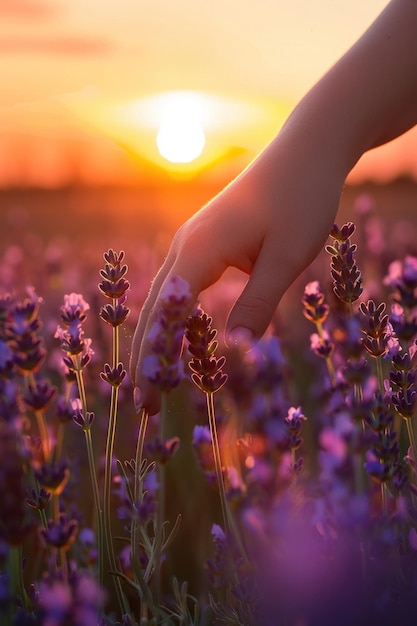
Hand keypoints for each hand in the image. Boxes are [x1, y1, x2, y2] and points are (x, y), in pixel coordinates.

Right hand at [130, 128, 343, 414]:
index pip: (165, 315)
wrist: (306, 151)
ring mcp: (194, 242)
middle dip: (148, 358)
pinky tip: (182, 343)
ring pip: (165, 300)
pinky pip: (182, 288)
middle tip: (144, 405)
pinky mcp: (207, 243)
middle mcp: (186, 245)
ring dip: (160, 342)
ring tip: (159, 382)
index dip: (155, 360)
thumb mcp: (286, 258)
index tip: (148, 399)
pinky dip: (176, 320)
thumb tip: (235, 352)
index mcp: (199, 249)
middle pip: (155, 310)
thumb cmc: (301, 199)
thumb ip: (257, 305)